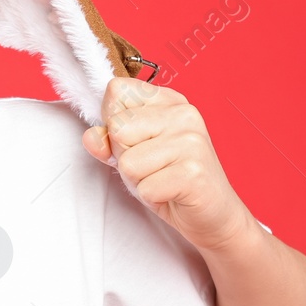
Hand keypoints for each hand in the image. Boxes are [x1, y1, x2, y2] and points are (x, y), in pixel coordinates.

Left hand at [81, 78, 253, 252]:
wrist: (214, 214)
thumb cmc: (171, 180)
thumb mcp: (133, 153)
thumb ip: (108, 141)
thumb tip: (90, 137)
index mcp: (168, 100)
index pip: (116, 90)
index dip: (112, 121)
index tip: (136, 139)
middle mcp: (183, 114)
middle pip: (117, 128)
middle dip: (124, 156)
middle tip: (152, 167)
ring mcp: (191, 141)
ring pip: (128, 162)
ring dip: (138, 180)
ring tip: (162, 180)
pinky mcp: (193, 172)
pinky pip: (145, 187)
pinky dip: (151, 197)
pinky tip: (172, 193)